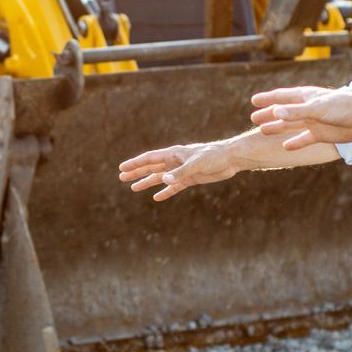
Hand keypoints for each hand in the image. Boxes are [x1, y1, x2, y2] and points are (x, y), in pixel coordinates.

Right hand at [118, 142, 237, 200]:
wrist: (231, 159)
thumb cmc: (214, 156)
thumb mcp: (197, 164)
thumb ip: (180, 172)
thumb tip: (164, 180)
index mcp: (173, 154)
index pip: (149, 159)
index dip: (135, 164)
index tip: (122, 168)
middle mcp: (174, 162)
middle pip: (151, 168)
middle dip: (136, 172)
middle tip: (121, 177)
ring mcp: (181, 171)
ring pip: (160, 177)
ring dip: (147, 182)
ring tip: (134, 188)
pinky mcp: (190, 179)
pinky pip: (174, 187)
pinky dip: (165, 191)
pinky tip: (157, 197)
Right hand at [249, 85, 351, 148]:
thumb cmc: (344, 107)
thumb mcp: (317, 109)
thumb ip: (296, 112)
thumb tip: (275, 113)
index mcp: (306, 97)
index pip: (282, 96)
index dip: (268, 99)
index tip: (253, 100)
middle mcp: (308, 109)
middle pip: (284, 112)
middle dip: (269, 114)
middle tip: (253, 118)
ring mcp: (315, 122)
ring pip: (291, 126)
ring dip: (278, 128)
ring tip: (263, 131)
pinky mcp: (322, 134)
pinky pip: (305, 139)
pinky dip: (295, 142)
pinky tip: (286, 147)